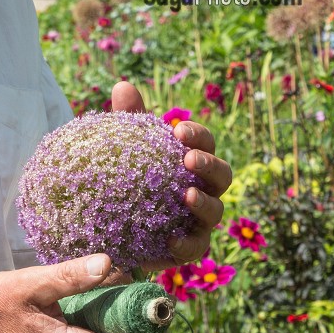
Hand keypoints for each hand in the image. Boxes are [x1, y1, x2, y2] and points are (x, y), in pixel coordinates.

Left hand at [111, 81, 232, 269]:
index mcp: (193, 161)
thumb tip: (122, 84)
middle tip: (189, 159)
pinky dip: (187, 243)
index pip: (205, 143)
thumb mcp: (126, 149)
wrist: (112, 227)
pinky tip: (171, 240)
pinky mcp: (187, 248)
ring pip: (216, 211)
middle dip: (209, 165)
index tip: (179, 131)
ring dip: (205, 202)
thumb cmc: (128, 178)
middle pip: (222, 175)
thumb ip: (129, 120)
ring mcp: (199, 220)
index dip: (198, 136)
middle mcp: (204, 189)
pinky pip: (196, 247)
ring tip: (187, 196)